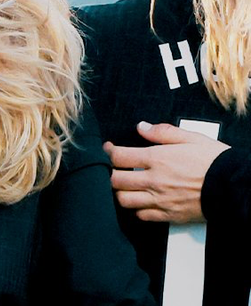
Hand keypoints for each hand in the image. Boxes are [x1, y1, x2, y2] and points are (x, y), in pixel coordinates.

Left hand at [104, 121, 229, 222]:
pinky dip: (136, 210)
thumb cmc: (214, 161)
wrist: (234, 186)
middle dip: (110, 173)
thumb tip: (141, 127)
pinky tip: (141, 201)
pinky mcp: (169, 216)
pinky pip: (142, 216)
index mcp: (157, 159)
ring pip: (124, 201)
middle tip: (114, 169)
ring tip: (125, 186)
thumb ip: (162, 132)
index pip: (118, 157)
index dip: (108, 152)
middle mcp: (154, 181)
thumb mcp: (190, 138)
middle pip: (115, 181)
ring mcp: (160, 200)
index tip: (108, 149)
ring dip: (120, 193)